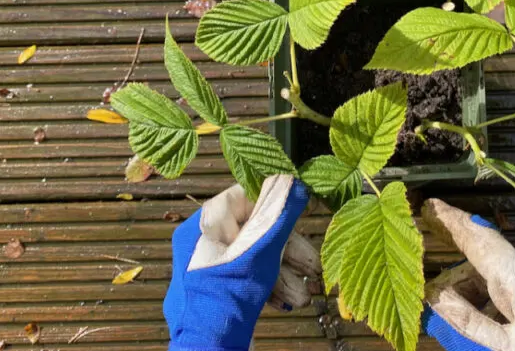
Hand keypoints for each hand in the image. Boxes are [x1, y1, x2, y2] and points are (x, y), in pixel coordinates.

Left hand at [164, 175, 320, 350]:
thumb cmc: (227, 299)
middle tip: (312, 266)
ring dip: (285, 271)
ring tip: (305, 294)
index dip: (275, 202)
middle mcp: (202, 244)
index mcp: (201, 227)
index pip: (243, 198)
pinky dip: (272, 284)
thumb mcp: (259, 254)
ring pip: (256, 255)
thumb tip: (295, 181)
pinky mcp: (221, 289)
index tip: (301, 210)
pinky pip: (250, 275)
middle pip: (255, 229)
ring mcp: (210, 268)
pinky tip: (288, 300)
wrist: (208, 350)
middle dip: (288, 249)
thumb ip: (278, 215)